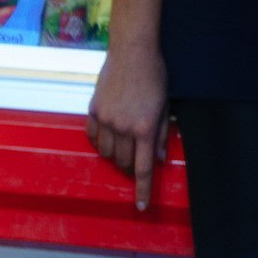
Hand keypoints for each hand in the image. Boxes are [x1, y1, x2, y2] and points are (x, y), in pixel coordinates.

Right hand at [88, 40, 171, 210]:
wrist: (132, 51)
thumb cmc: (154, 76)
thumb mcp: (165, 106)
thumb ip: (161, 134)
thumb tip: (159, 157)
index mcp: (145, 127)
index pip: (143, 167)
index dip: (143, 189)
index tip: (142, 206)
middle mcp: (123, 127)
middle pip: (122, 162)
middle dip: (129, 166)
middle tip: (135, 158)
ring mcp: (106, 120)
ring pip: (106, 153)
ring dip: (114, 154)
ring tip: (122, 142)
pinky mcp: (93, 111)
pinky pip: (93, 137)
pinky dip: (100, 141)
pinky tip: (107, 134)